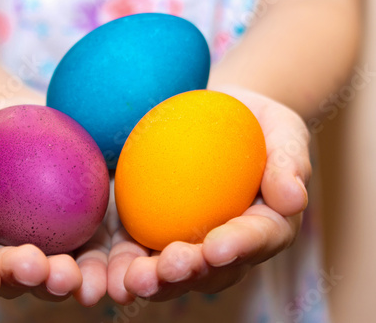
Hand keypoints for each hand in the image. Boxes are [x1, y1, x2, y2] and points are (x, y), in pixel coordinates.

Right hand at [0, 99, 109, 305]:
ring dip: (67, 281)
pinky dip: (107, 266)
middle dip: (25, 278)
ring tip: (79, 279)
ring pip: (57, 273)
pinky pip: (97, 254)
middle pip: (14, 273)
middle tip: (37, 269)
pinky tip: (119, 270)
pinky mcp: (85, 235)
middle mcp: (7, 250)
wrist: (26, 122)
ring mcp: (48, 247)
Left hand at [107, 86, 310, 302]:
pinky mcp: (155, 232)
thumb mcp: (284, 131)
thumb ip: (289, 162)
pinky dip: (123, 263)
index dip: (240, 246)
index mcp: (265, 226)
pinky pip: (138, 251)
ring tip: (131, 280)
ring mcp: (189, 243)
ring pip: (172, 272)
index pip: (258, 239)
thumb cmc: (259, 125)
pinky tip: (105, 268)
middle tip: (169, 268)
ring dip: (152, 280)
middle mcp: (227, 246)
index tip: (218, 246)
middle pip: (211, 270)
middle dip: (190, 274)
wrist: (219, 118)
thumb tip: (293, 198)